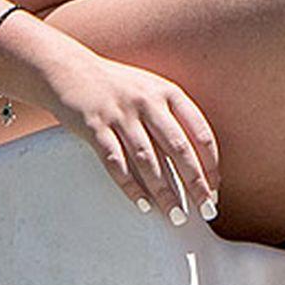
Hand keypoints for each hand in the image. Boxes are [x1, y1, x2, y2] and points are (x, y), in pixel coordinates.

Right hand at [37, 48, 220, 224]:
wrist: (68, 68)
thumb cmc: (116, 85)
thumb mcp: (150, 90)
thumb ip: (172, 118)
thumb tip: (196, 162)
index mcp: (167, 92)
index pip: (200, 132)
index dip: (210, 163)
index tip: (215, 188)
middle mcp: (147, 101)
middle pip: (178, 148)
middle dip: (195, 183)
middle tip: (205, 209)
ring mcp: (120, 114)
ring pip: (148, 160)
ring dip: (165, 191)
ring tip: (176, 215)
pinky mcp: (95, 126)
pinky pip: (116, 162)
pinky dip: (131, 186)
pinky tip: (143, 204)